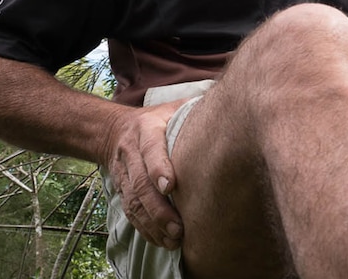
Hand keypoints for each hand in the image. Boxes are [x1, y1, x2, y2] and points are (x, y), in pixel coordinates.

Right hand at [104, 100, 186, 249]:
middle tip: (178, 228)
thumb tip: (233, 106)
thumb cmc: (158, 119)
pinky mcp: (121, 190)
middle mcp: (131, 152)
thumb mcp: (174, 107)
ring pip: (134, 203)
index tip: (170, 186)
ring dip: (153, 224)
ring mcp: (124, 173)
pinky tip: (161, 241)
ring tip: (174, 239)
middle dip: (158, 208)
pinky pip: (130, 213)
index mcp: (147, 128)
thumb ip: (196, 109)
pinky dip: (145, 229)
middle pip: (140, 184)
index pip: (150, 148)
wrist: (114, 131)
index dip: (158, 167)